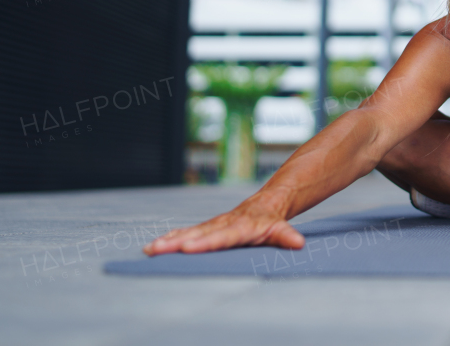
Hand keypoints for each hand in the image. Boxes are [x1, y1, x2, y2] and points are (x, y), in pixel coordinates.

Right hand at [143, 200, 305, 255]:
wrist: (268, 201)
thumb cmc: (273, 220)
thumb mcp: (281, 229)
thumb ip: (286, 236)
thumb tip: (299, 243)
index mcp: (240, 227)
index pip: (221, 237)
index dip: (205, 243)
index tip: (187, 248)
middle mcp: (223, 225)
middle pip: (198, 235)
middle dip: (177, 243)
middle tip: (158, 249)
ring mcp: (214, 225)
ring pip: (189, 233)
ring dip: (169, 242)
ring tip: (150, 249)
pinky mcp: (209, 227)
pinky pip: (188, 232)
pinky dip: (172, 238)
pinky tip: (155, 245)